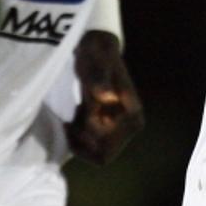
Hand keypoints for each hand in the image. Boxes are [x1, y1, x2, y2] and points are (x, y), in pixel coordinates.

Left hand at [67, 30, 144, 164]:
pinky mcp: (112, 127)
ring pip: (96, 153)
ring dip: (79, 139)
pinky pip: (93, 147)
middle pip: (102, 155)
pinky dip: (79, 137)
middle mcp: (132, 126)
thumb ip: (100, 81)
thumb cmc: (96, 57)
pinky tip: (74, 117)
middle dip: (83, 142)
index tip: (78, 115)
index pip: (107, 148)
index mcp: (133, 115)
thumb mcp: (95, 66)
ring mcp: (122, 128)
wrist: (98, 51)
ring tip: (73, 114)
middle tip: (71, 119)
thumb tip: (106, 97)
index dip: (88, 139)